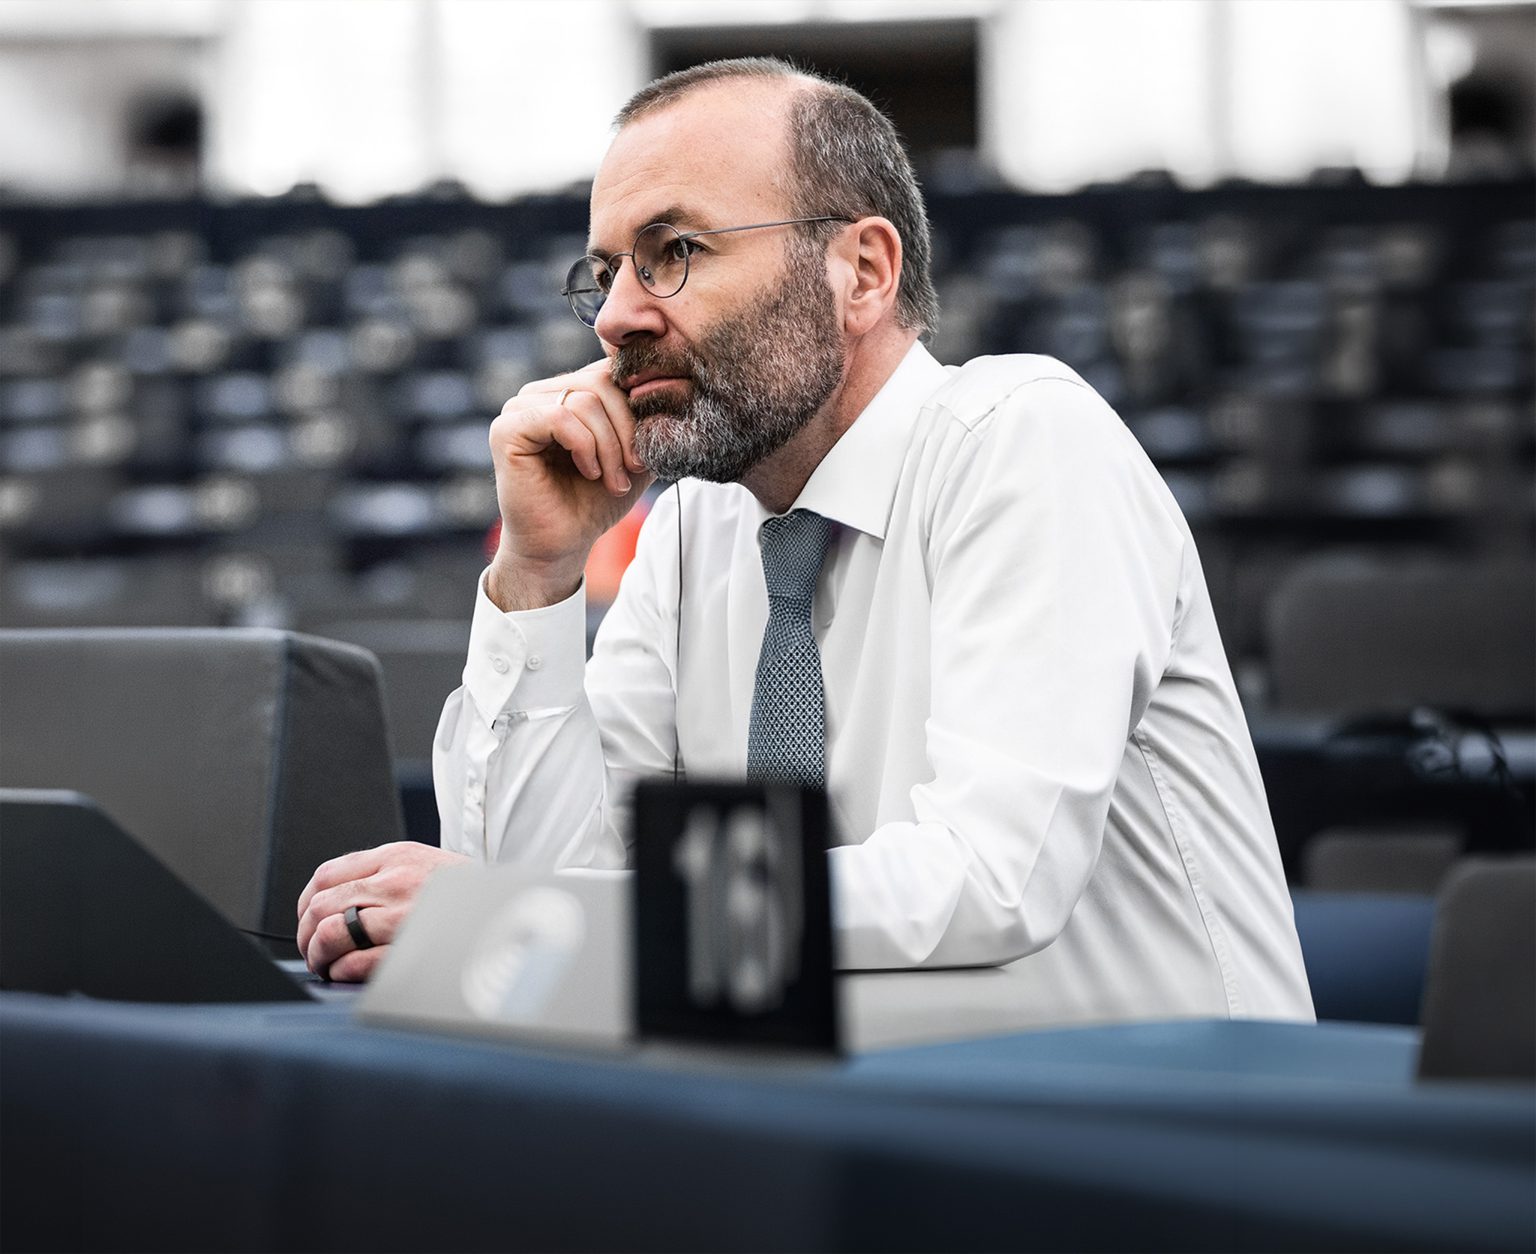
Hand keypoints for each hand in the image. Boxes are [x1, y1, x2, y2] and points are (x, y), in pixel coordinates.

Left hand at [296, 842, 469, 982]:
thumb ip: (385, 872)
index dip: (305, 902)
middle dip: (307, 934)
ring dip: (319, 955)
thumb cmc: (467, 894)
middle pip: (323, 905)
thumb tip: (336, 898)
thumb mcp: (426, 863)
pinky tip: (346, 974)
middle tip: (314, 951)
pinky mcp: (412, 947)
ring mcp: (404, 914)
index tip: (307, 920)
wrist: (511, 907)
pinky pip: (357, 961)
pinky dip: (341, 971)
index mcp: (397, 857)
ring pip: (332, 932)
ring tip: (326, 965)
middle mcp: (397, 881)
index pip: (327, 874)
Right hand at [487, 359, 653, 610]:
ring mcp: (519, 408)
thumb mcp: (633, 454)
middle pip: (600, 383)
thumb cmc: (594, 501)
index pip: (610, 372)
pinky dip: (585, 447)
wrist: (562, 544)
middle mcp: (539, 393)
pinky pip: (560, 417)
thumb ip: (644, 417)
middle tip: (634, 468)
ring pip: (584, 401)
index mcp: (567, 392)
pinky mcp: (507, 429)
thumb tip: (668, 384)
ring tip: (614, 479)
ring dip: (610, 446)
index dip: (637, 408)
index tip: (645, 452)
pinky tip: (590, 472)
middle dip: (627, 429)